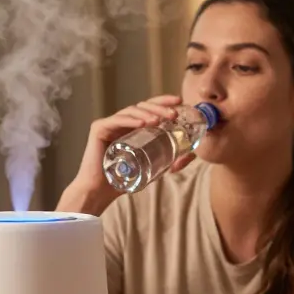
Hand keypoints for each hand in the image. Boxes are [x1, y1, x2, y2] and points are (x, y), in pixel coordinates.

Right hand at [69, 95, 192, 197]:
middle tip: (174, 113)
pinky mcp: (99, 129)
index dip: (164, 102)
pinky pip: (115, 120)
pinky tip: (142, 123)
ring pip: (131, 111)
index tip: (180, 101)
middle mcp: (122, 122)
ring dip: (147, 113)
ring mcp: (110, 124)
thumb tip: (194, 155)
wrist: (101, 192)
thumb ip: (173, 161)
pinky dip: (130, 120)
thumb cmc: (126, 179)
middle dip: (160, 107)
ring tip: (160, 120)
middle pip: (142, 106)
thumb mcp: (155, 168)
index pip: (150, 108)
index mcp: (134, 127)